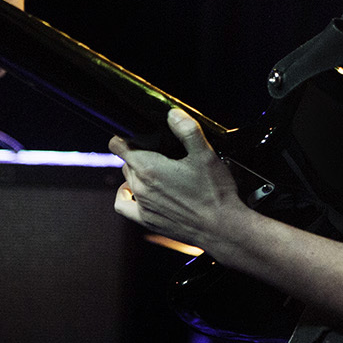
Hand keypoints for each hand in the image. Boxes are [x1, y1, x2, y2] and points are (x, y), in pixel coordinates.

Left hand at [111, 108, 243, 248]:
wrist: (221, 228)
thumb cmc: (214, 192)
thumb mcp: (205, 155)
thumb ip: (187, 130)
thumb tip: (173, 114)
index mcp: (150, 168)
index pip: (120, 147)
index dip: (123, 137)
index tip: (132, 135)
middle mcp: (141, 187)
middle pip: (127, 162)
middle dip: (137, 154)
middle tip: (158, 152)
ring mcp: (143, 205)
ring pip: (128, 180)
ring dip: (136, 173)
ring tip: (154, 169)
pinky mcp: (147, 220)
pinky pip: (124, 206)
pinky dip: (125, 196)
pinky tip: (134, 192)